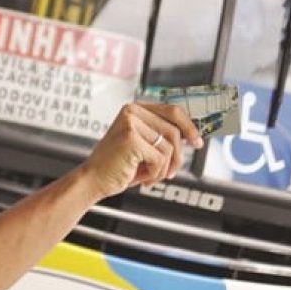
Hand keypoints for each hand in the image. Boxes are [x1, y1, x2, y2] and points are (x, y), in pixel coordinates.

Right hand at [81, 103, 203, 199]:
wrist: (93, 180)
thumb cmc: (117, 166)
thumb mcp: (143, 146)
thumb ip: (161, 136)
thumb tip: (190, 136)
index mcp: (135, 109)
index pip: (173, 111)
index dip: (189, 126)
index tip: (196, 141)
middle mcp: (132, 111)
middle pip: (174, 130)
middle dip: (178, 155)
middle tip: (172, 171)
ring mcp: (131, 123)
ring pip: (169, 146)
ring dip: (164, 168)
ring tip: (150, 175)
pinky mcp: (131, 139)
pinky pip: (159, 158)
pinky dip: (155, 174)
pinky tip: (142, 177)